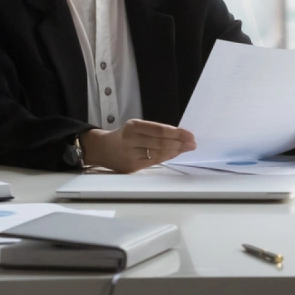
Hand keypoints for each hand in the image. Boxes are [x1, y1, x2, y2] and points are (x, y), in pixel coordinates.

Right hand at [81, 119, 195, 172]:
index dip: (176, 133)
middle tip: (192, 143)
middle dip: (179, 143)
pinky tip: (174, 154)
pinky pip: (153, 162)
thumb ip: (154, 130)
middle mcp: (131, 140)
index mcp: (133, 126)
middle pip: (160, 143)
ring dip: (175, 151)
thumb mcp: (136, 127)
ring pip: (158, 154)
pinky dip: (166, 157)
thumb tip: (179, 135)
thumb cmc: (124, 136)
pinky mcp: (131, 167)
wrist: (102, 149)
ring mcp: (131, 155)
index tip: (190, 135)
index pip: (159, 130)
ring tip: (187, 148)